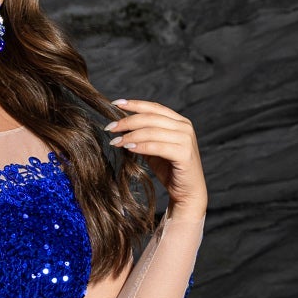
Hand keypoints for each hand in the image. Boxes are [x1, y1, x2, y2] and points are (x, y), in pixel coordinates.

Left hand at [104, 95, 207, 217]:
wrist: (187, 193)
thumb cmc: (170, 170)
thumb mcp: (154, 150)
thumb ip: (143, 137)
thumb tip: (121, 128)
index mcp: (179, 121)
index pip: (154, 107)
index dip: (134, 104)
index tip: (115, 104)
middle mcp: (184, 127)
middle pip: (151, 118)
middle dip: (128, 121)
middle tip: (110, 128)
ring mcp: (186, 139)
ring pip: (152, 131)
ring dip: (131, 135)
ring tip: (115, 142)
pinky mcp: (184, 154)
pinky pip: (157, 147)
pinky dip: (141, 146)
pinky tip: (128, 148)